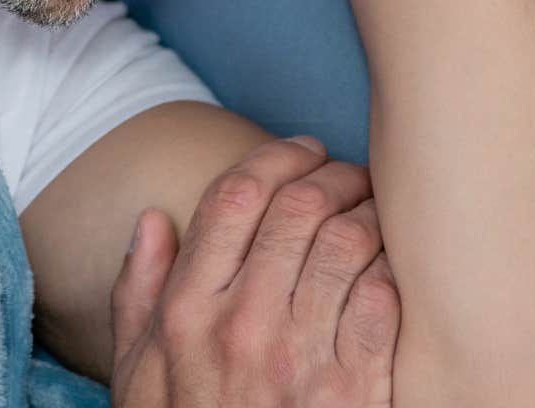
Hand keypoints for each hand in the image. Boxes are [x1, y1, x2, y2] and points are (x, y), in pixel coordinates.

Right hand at [108, 136, 400, 406]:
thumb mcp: (139, 379)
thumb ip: (139, 296)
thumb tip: (152, 220)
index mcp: (187, 313)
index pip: (234, 198)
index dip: (276, 157)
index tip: (302, 151)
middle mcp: (242, 326)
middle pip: (298, 207)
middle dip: (332, 173)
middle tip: (350, 174)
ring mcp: (302, 358)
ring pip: (348, 241)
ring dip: (370, 211)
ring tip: (378, 210)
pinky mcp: (357, 390)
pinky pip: (384, 296)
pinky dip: (394, 265)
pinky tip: (396, 264)